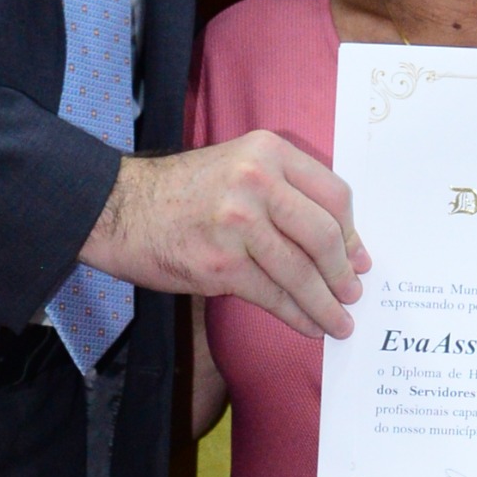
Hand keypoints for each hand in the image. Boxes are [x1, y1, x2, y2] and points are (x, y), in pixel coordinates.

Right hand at [83, 133, 365, 339]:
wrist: (118, 208)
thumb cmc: (181, 192)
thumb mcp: (238, 167)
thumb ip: (285, 192)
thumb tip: (339, 243)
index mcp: (268, 152)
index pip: (334, 195)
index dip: (352, 234)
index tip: (359, 259)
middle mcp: (257, 181)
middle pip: (323, 235)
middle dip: (343, 273)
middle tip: (352, 294)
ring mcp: (238, 223)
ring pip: (301, 272)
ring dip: (325, 304)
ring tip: (338, 322)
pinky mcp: (221, 264)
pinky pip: (273, 295)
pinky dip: (297, 315)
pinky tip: (308, 325)